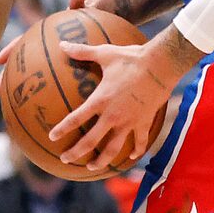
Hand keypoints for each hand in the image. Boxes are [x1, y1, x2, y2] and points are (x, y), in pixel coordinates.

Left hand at [51, 38, 187, 169]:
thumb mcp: (105, 53)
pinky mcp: (145, 122)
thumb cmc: (131, 58)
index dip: (62, 129)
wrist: (161, 65)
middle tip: (66, 159)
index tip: (52, 137)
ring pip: (114, 148)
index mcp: (100, 100)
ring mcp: (130, 122)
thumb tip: (62, 44)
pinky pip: (140, 141)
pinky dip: (136, 150)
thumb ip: (82, 52)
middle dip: (76, 153)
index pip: (76, 119)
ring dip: (102, 160)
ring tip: (93, 167)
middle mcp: (113, 115)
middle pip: (91, 141)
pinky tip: (132, 156)